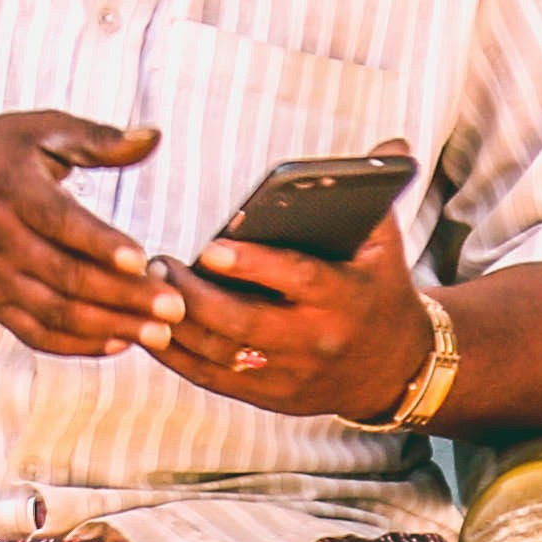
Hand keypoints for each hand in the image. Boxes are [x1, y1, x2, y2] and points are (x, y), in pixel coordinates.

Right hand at [0, 111, 178, 358]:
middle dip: (123, 296)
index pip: (58, 221)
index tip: (143, 259)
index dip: (99, 242)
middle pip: (65, 276)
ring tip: (161, 333)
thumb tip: (154, 135)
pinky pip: (37, 334)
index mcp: (11, 187)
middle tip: (175, 306)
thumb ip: (98, 139)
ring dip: (110, 326)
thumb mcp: (39, 131)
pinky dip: (78, 345)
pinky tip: (121, 342)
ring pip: (56, 312)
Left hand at [155, 143, 429, 422]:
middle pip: (246, 323)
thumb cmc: (378, 291)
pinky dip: (180, 359)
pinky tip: (152, 332)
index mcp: (344, 298)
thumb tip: (389, 144)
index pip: (296, 278)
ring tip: (147, 288)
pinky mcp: (272, 397)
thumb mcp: (385, 247)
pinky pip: (216, 380)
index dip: (252, 264)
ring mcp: (292, 375)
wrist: (395, 370)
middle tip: (159, 264)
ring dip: (178, 326)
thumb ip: (377, 196)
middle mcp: (316, 341)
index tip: (210, 247)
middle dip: (196, 295)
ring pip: (223, 355)